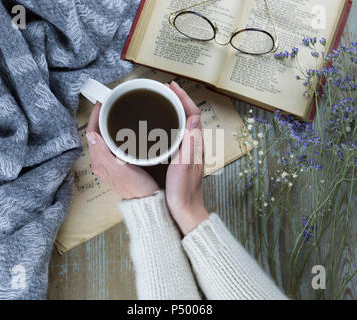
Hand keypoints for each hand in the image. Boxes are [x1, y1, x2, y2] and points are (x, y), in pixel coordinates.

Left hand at [85, 102, 158, 199]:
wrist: (147, 203)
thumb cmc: (136, 189)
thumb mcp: (120, 171)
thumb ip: (104, 154)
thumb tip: (91, 135)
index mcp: (99, 161)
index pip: (92, 132)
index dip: (96, 115)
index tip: (103, 102)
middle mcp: (102, 161)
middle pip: (98, 133)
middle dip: (102, 117)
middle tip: (112, 103)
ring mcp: (110, 163)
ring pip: (106, 138)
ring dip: (109, 124)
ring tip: (118, 111)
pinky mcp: (120, 164)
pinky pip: (114, 144)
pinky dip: (118, 133)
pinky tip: (127, 130)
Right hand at [165, 82, 208, 234]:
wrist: (185, 211)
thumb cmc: (184, 192)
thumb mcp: (185, 166)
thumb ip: (190, 143)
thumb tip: (194, 118)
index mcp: (196, 145)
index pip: (193, 113)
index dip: (183, 97)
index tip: (171, 86)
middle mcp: (194, 146)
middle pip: (189, 115)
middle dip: (178, 99)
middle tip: (164, 90)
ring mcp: (189, 151)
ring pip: (183, 124)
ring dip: (174, 110)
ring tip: (161, 101)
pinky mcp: (182, 157)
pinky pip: (177, 134)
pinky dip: (170, 123)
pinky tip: (160, 125)